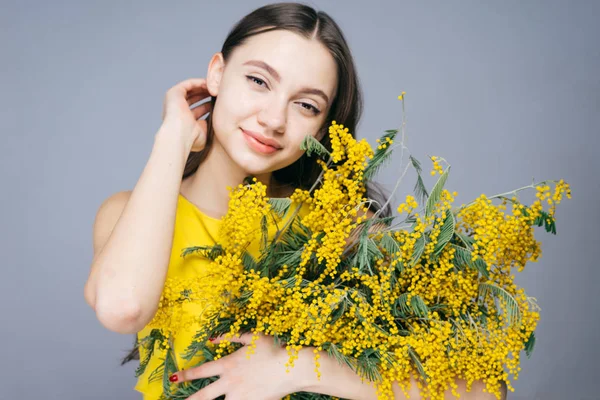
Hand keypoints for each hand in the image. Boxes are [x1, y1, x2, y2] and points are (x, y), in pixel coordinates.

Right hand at [161, 78, 212, 151]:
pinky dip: (199, 83)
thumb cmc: (191, 139)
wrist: (178, 136)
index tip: (220, 103)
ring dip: (204, 88)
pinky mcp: (174, 93)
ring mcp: (175, 101)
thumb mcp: (204, 133)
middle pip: (194, 98)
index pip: (198, 110)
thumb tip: (217, 120)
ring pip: (192, 90)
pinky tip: (210, 84)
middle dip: (207, 95)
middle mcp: (178, 110)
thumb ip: (209, 126)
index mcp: (184, 121)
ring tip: (216, 87)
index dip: (208, 105)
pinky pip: (189, 84)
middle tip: (219, 93)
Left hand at [170, 332, 304, 399]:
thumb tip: (212, 338)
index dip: (186, 375)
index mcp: (228, 365)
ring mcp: (239, 396)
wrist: (292, 368)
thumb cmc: (274, 349)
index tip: (174, 378)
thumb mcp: (252, 337)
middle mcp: (230, 382)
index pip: (201, 371)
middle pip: (203, 395)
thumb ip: (231, 338)